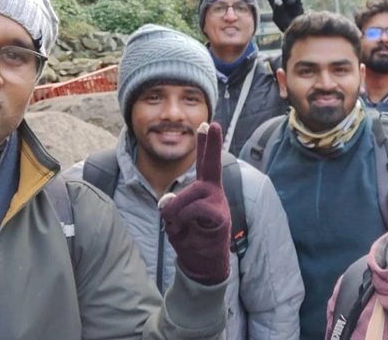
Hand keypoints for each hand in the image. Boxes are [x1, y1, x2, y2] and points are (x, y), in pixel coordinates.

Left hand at [159, 122, 230, 285]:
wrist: (202, 263)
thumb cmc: (190, 238)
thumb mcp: (174, 219)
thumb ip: (171, 206)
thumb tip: (168, 200)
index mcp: (203, 190)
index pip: (204, 164)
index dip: (206, 145)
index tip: (208, 124)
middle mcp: (213, 192)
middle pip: (210, 165)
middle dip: (211, 144)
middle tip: (210, 123)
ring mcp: (218, 203)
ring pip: (189, 195)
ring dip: (177, 212)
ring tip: (182, 226)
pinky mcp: (219, 216)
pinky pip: (194, 209)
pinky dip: (184, 219)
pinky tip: (191, 229)